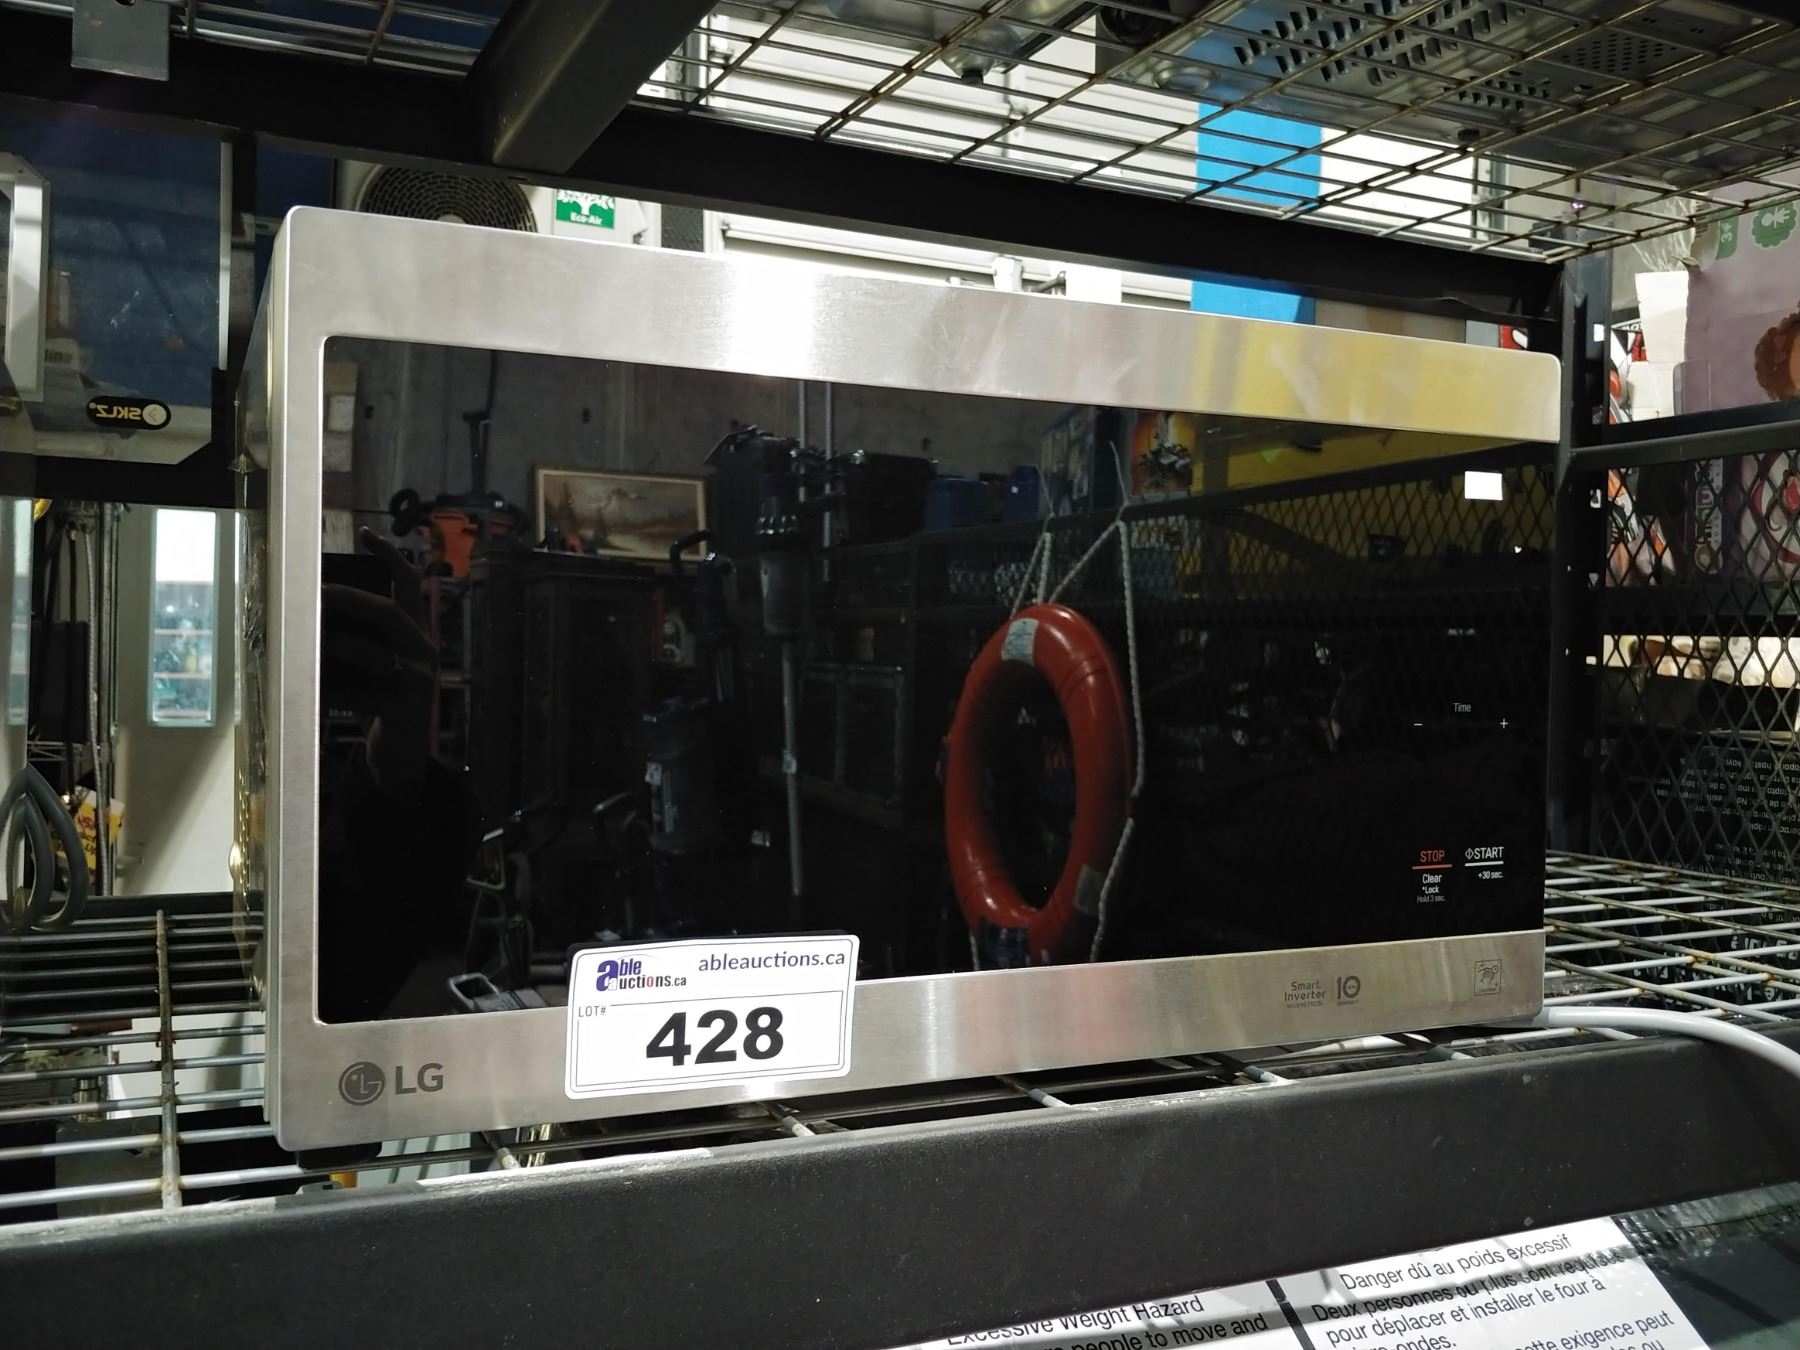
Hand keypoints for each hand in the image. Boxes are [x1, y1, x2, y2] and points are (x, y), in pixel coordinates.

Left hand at [321, 528, 435, 796]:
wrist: (400, 754)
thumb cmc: (377, 702)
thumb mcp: (373, 664)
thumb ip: (359, 638)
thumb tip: (314, 614)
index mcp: (417, 633)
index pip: (411, 584)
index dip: (390, 557)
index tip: (366, 533)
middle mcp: (424, 650)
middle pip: (389, 613)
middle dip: (350, 599)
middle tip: (317, 593)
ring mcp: (418, 679)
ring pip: (372, 653)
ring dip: (334, 646)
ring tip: (306, 642)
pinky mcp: (404, 707)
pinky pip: (361, 692)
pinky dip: (331, 690)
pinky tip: (309, 691)